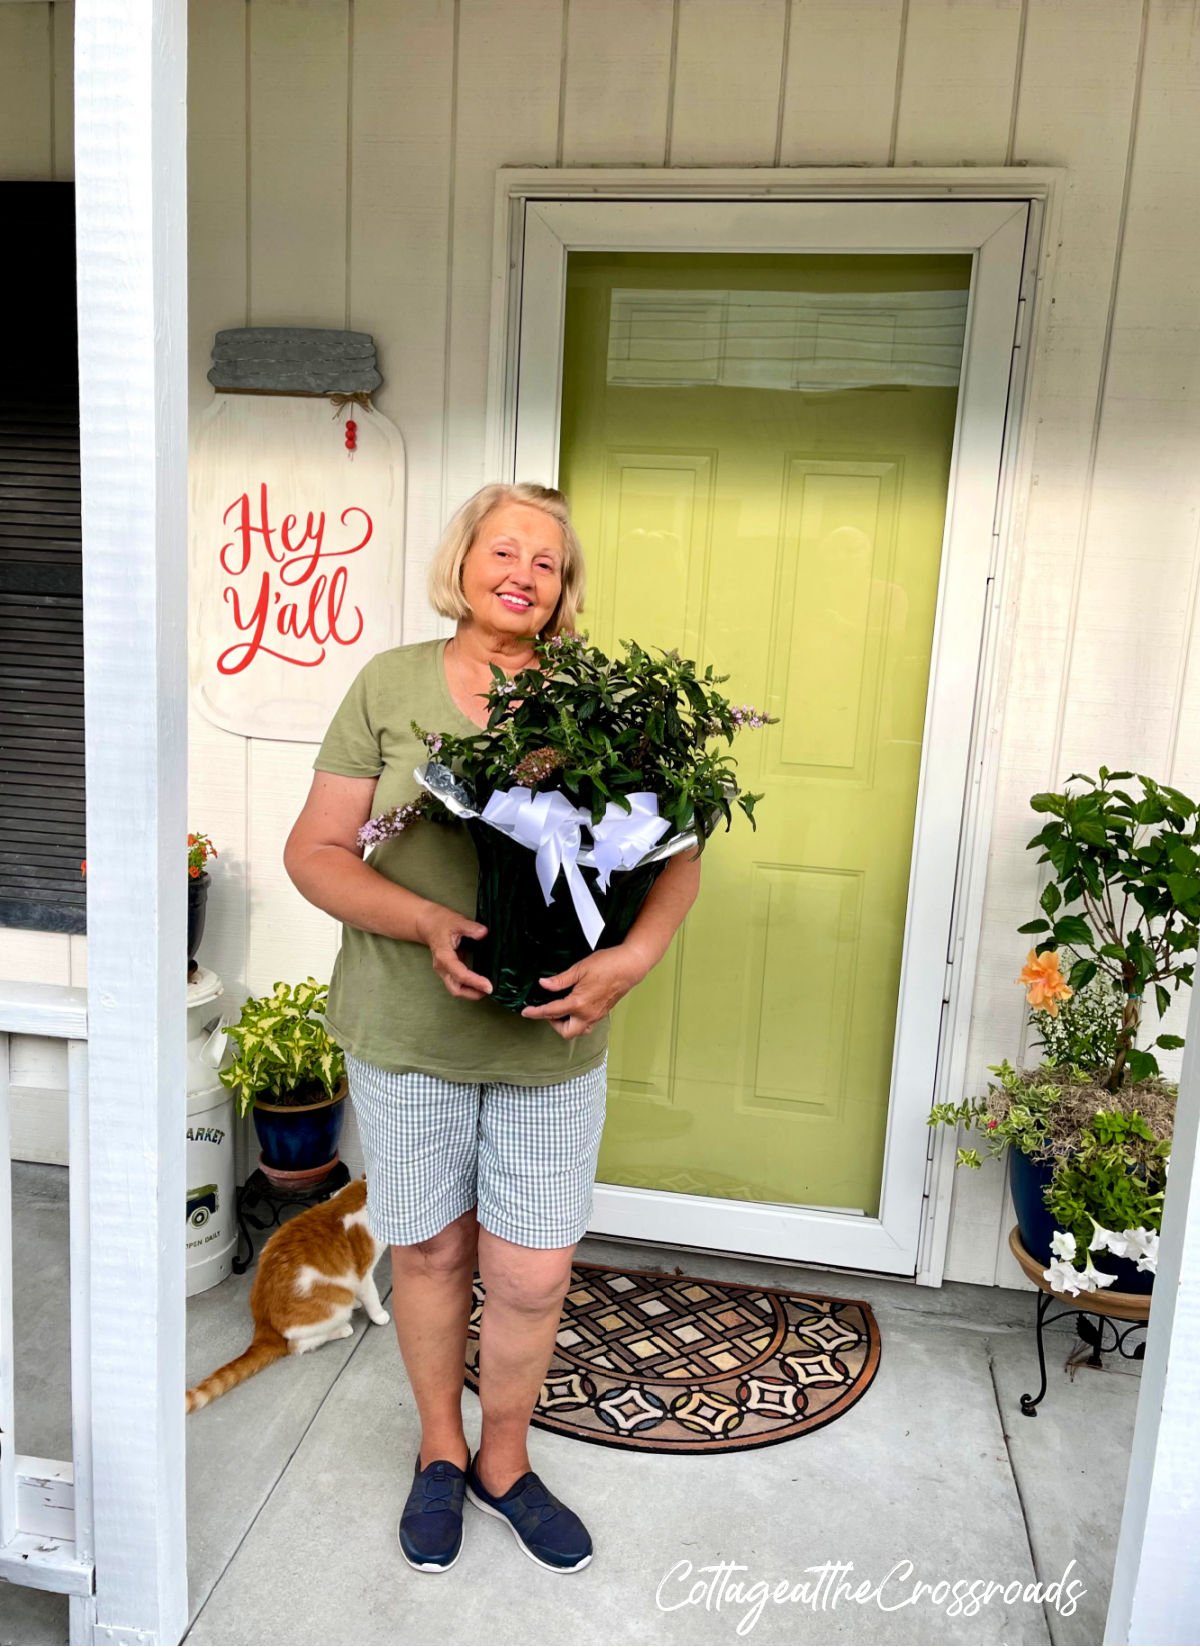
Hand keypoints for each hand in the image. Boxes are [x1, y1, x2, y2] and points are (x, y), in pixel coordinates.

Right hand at [416, 903, 493, 1000]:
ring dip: (471, 993)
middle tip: (489, 990)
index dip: (475, 982)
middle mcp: (442, 966)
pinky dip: (469, 986)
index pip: (460, 974)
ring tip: (486, 989)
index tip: (489, 986)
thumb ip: (470, 928)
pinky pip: (457, 983)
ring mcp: (444, 970)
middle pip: (455, 989)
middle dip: (472, 993)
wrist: (427, 924)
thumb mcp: (457, 921)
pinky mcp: (448, 970)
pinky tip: (480, 983)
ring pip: (455, 989)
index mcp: (444, 956)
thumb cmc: (441, 922)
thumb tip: (483, 933)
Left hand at [519, 942, 649, 1038]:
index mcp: (579, 1003)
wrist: (630, 966)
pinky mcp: (602, 1013)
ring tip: (562, 1008)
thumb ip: (560, 980)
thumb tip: (544, 984)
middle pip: (566, 1032)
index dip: (536, 1012)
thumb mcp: (579, 968)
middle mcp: (587, 1014)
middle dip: (554, 1024)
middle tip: (548, 1009)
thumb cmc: (608, 964)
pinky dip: (577, 1020)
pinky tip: (575, 1006)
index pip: (551, 1012)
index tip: (526, 1012)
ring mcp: (596, 1015)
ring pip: (577, 1030)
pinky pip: (586, 1024)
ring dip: (567, 1024)